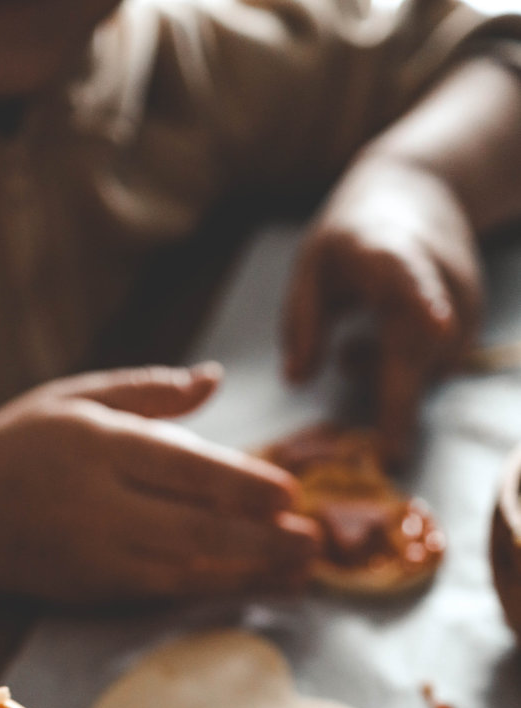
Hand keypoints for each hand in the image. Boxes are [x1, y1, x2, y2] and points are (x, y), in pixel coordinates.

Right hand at [0, 364, 317, 600]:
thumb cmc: (12, 447)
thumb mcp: (72, 398)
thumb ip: (148, 392)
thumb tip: (215, 379)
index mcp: (94, 445)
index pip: (183, 467)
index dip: (243, 484)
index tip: (290, 491)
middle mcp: (95, 504)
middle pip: (194, 526)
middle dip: (261, 538)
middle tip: (316, 538)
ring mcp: (93, 555)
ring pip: (185, 567)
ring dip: (249, 570)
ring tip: (301, 568)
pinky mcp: (90, 591)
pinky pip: (162, 592)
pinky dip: (213, 589)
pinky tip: (252, 584)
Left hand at [283, 161, 481, 462]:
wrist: (420, 189)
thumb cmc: (352, 235)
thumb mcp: (312, 264)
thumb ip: (301, 321)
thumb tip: (296, 381)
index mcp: (388, 250)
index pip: (409, 273)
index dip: (424, 298)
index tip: (438, 325)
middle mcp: (435, 273)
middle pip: (426, 342)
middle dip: (404, 400)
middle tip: (387, 456)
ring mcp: (461, 296)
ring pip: (433, 363)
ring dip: (391, 378)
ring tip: (351, 354)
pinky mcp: (472, 316)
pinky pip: (439, 364)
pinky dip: (406, 370)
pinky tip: (376, 347)